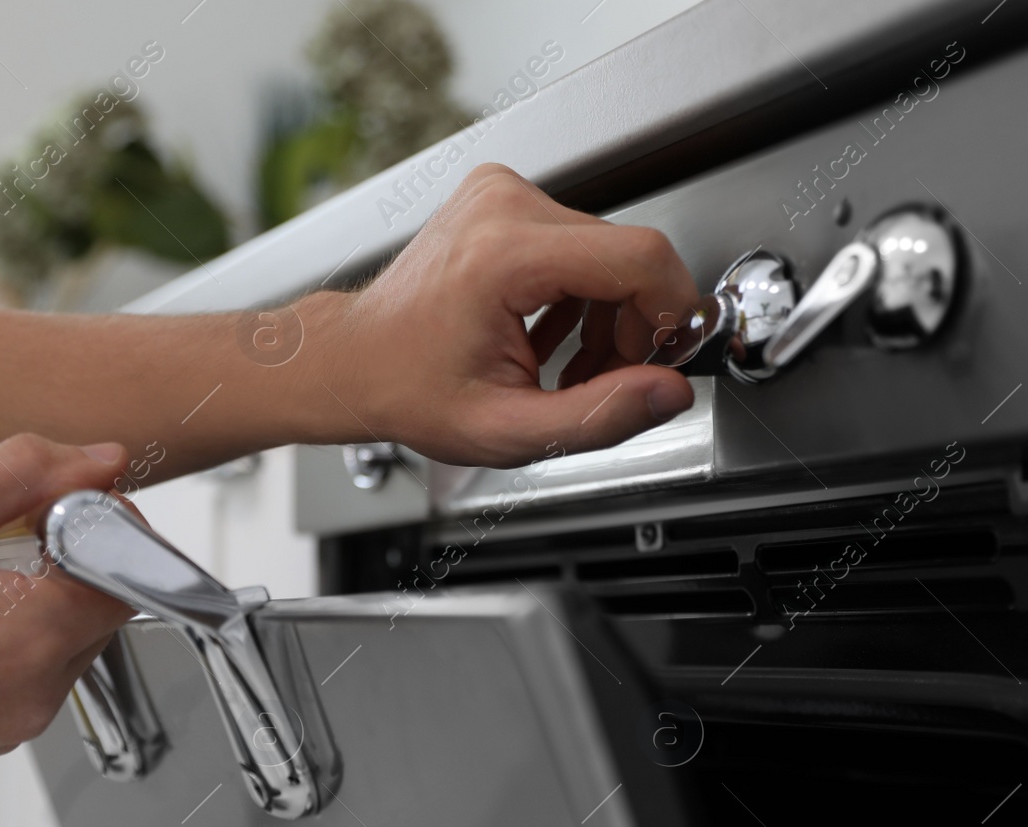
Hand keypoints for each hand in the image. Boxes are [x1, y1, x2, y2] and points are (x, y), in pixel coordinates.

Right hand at [0, 435, 133, 800]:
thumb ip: (27, 474)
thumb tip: (101, 460)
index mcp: (27, 636)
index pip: (127, 572)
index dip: (107, 526)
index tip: (66, 504)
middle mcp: (33, 693)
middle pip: (105, 608)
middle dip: (73, 560)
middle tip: (6, 535)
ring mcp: (14, 724)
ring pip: (73, 642)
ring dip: (43, 600)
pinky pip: (37, 675)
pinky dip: (15, 638)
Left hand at [311, 163, 701, 467]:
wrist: (355, 359)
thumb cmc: (408, 388)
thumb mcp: (506, 430)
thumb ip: (598, 416)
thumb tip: (667, 392)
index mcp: (505, 254)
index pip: (640, 258)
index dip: (672, 312)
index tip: (664, 357)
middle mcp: (505, 206)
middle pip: (629, 255)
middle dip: (633, 326)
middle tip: (602, 380)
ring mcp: (502, 194)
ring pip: (609, 250)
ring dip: (607, 315)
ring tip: (569, 367)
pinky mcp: (504, 198)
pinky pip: (579, 243)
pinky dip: (580, 295)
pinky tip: (549, 337)